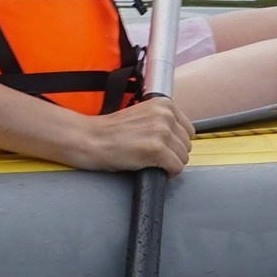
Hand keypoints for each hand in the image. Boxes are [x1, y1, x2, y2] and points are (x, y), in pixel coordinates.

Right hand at [72, 97, 192, 174]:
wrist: (88, 139)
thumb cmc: (110, 131)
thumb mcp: (142, 115)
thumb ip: (162, 120)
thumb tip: (179, 137)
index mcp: (164, 103)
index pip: (188, 130)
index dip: (174, 141)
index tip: (157, 143)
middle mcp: (165, 115)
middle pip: (187, 145)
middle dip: (172, 152)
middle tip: (149, 152)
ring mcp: (162, 132)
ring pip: (183, 158)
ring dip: (168, 163)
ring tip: (147, 158)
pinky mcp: (157, 149)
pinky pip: (176, 169)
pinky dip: (166, 173)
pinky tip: (149, 166)